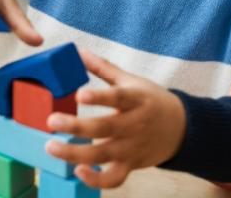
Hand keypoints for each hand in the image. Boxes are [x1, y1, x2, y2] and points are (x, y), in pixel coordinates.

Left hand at [45, 49, 185, 188]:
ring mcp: (132, 147)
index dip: (99, 97)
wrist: (180, 127)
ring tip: (51, 146)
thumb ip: (104, 68)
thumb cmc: (150, 99)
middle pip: (105, 127)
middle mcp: (135, 124)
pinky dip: (96, 180)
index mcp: (136, 99)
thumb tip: (79, 51)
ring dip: (75, 153)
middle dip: (76, 126)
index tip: (78, 94)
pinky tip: (78, 170)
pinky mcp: (131, 164)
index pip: (117, 97)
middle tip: (51, 120)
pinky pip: (114, 179)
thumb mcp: (131, 80)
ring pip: (103, 154)